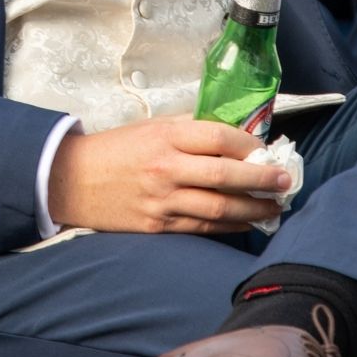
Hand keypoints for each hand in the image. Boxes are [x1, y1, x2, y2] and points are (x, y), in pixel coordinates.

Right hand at [48, 116, 289, 234]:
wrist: (70, 180)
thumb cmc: (113, 150)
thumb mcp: (148, 127)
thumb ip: (186, 130)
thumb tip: (230, 135)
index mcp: (164, 137)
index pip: (217, 137)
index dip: (248, 144)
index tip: (266, 149)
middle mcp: (166, 168)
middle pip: (226, 174)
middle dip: (262, 178)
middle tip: (285, 180)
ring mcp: (162, 200)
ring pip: (220, 208)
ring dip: (254, 209)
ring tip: (275, 207)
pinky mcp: (157, 225)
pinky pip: (203, 228)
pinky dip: (230, 227)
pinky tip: (247, 223)